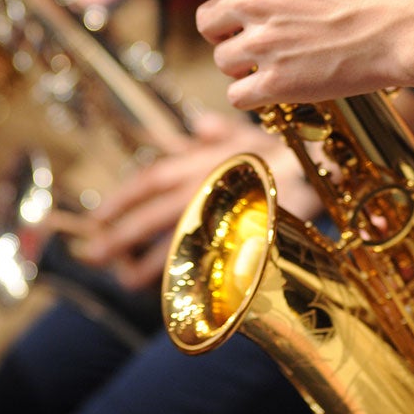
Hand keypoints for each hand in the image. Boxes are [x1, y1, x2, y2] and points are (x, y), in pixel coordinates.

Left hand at [75, 112, 308, 289]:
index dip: (121, 198)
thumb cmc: (286, 151)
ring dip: (145, 265)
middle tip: (92, 255)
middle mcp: (202, 186)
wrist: (321, 169)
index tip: (97, 216)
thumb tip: (200, 123)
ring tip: (124, 280)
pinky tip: (171, 290)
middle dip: (119, 236)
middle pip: (151, 215)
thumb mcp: (251, 133)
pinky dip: (184, 277)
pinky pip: (203, 262)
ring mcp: (220, 214)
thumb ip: (222, 130)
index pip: (149, 179)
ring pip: (171, 243)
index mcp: (199, 161)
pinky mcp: (238, 237)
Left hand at [168, 0, 413, 106]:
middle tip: (249, 32)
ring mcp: (264, 43)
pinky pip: (238, 95)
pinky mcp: (279, 82)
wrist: (408, 26)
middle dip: (223, 27)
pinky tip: (271, 87)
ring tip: (270, 59)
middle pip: (206, 20)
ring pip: (222, 58)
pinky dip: (250, 94)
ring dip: (239, 61)